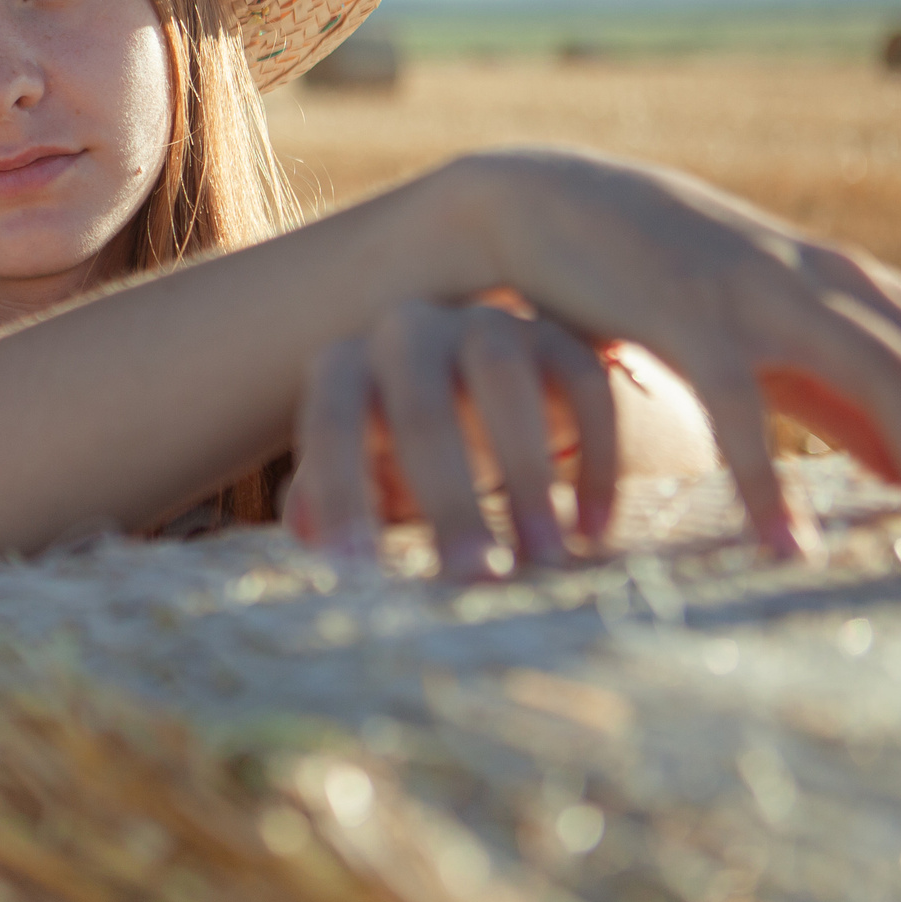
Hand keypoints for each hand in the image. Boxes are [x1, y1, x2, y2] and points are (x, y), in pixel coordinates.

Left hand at [285, 299, 623, 577]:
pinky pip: (585, 383)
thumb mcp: (360, 470)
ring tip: (544, 560)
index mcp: (344, 367)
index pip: (332, 425)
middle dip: (449, 501)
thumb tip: (305, 536)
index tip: (359, 573)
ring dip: (526, 475)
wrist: (484, 389)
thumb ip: (326, 497)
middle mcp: (408, 330)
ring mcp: (487, 323)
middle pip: (423, 410)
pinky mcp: (559, 335)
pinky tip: (595, 531)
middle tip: (474, 578)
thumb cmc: (403, 450)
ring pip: (503, 381)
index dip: (341, 496)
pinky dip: (594, 458)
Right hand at [441, 148, 900, 568]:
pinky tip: (785, 547)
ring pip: (891, 381)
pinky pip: (738, 401)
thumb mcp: (776, 339)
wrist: (550, 202)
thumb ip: (848, 402)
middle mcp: (838, 287)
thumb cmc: (671, 282)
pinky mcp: (685, 312)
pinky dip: (766, 476)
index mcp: (868, 297)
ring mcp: (766, 295)